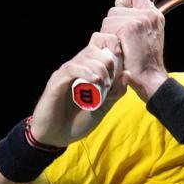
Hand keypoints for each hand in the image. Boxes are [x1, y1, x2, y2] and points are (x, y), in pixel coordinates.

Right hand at [30, 32, 125, 146]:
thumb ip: (116, 92)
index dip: (112, 48)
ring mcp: (66, 74)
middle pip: (94, 48)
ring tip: (104, 84)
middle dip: (108, 60)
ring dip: (100, 67)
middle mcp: (76, 68)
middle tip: (111, 80)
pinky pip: (71, 68)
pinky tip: (95, 81)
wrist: (55, 136)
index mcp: (87, 71)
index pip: (98, 46)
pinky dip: (86, 72)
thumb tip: (128, 73)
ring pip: (85, 56)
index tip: (121, 64)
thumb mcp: (104, 106)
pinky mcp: (56, 82)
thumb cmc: (78, 121)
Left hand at [101, 0, 168, 101]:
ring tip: (121, 47)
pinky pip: (108, 27)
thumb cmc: (146, 62)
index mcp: (155, 15)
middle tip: (122, 41)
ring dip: (109, 33)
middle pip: (116, 8)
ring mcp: (140, 20)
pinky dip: (108, 39)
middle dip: (113, 24)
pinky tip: (118, 50)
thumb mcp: (149, 36)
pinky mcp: (130, 28)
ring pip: (110, 18)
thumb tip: (123, 12)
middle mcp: (150, 14)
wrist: (150, 78)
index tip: (122, 18)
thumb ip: (140, 21)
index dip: (124, 4)